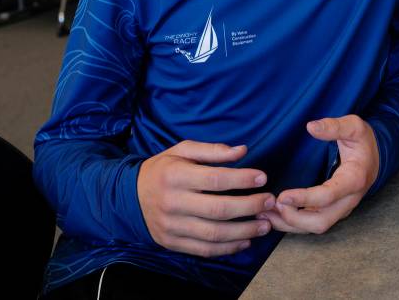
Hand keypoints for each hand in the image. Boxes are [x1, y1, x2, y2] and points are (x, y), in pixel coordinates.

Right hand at [137, 141, 274, 257]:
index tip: (262, 178)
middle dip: (249, 207)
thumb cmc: (163, 169)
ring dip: (244, 231)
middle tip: (269, 202)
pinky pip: (204, 249)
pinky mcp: (172, 243)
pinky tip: (245, 241)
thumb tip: (242, 151)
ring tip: (265, 225)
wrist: (129, 197)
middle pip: (218, 209)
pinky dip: (228, 248)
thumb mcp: (182, 151)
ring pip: (214, 234)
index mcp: (176, 176)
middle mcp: (173, 202)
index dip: (241, 179)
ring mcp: (172, 226)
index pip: (214, 179)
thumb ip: (212, 150)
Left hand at [260, 115, 379, 234]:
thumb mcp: (354, 126)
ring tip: (265, 213)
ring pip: (315, 227)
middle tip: (271, 204)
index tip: (282, 196)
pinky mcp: (333, 211)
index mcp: (354, 180)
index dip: (304, 199)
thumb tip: (311, 127)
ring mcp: (341, 209)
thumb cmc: (363, 141)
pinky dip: (292, 224)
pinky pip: (312, 224)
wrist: (375, 158)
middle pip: (321, 222)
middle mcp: (348, 200)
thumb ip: (334, 126)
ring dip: (289, 224)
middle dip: (293, 218)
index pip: (327, 196)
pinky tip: (274, 216)